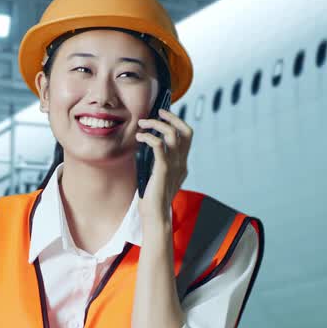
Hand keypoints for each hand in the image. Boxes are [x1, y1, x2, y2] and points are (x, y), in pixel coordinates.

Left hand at [135, 107, 191, 226]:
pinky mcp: (163, 170)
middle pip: (185, 131)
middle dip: (172, 117)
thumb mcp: (158, 175)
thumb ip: (158, 161)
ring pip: (172, 134)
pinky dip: (148, 137)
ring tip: (142, 124)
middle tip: (157, 112)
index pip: (187, 135)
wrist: (155, 216)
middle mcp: (182, 162)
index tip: (163, 116)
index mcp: (182, 164)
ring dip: (156, 124)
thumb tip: (147, 144)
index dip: (177, 122)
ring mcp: (175, 166)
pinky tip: (139, 137)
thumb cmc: (152, 197)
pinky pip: (158, 145)